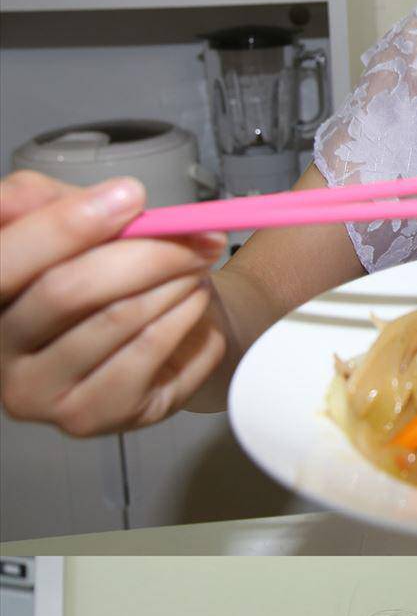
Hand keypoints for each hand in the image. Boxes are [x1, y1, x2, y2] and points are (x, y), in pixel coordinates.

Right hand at [0, 169, 228, 434]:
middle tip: (191, 237)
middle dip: (143, 254)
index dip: (64, 225)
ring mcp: (40, 395)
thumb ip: (49, 203)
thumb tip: (89, 197)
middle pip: (66, 291)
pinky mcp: (89, 419)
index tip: (129, 197)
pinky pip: (148, 355)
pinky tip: (196, 303)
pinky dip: (186, 319)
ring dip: (174, 284)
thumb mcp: (63, 225)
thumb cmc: (99, 276)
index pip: (5, 261)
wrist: (153, 339)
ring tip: (197, 265)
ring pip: (117, 320)